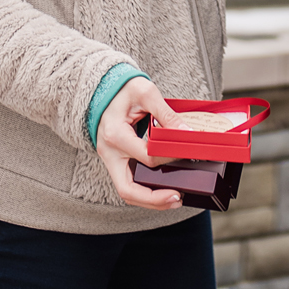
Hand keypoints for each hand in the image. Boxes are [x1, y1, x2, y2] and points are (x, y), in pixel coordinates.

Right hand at [95, 77, 185, 208]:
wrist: (103, 88)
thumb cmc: (123, 88)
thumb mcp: (146, 92)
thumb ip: (166, 114)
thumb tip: (186, 133)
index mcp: (116, 134)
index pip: (147, 157)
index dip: (169, 159)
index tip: (186, 155)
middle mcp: (109, 152)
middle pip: (128, 189)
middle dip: (154, 199)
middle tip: (178, 197)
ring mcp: (110, 159)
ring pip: (127, 192)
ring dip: (150, 200)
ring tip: (174, 199)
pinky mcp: (115, 161)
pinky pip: (128, 183)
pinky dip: (145, 191)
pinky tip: (162, 190)